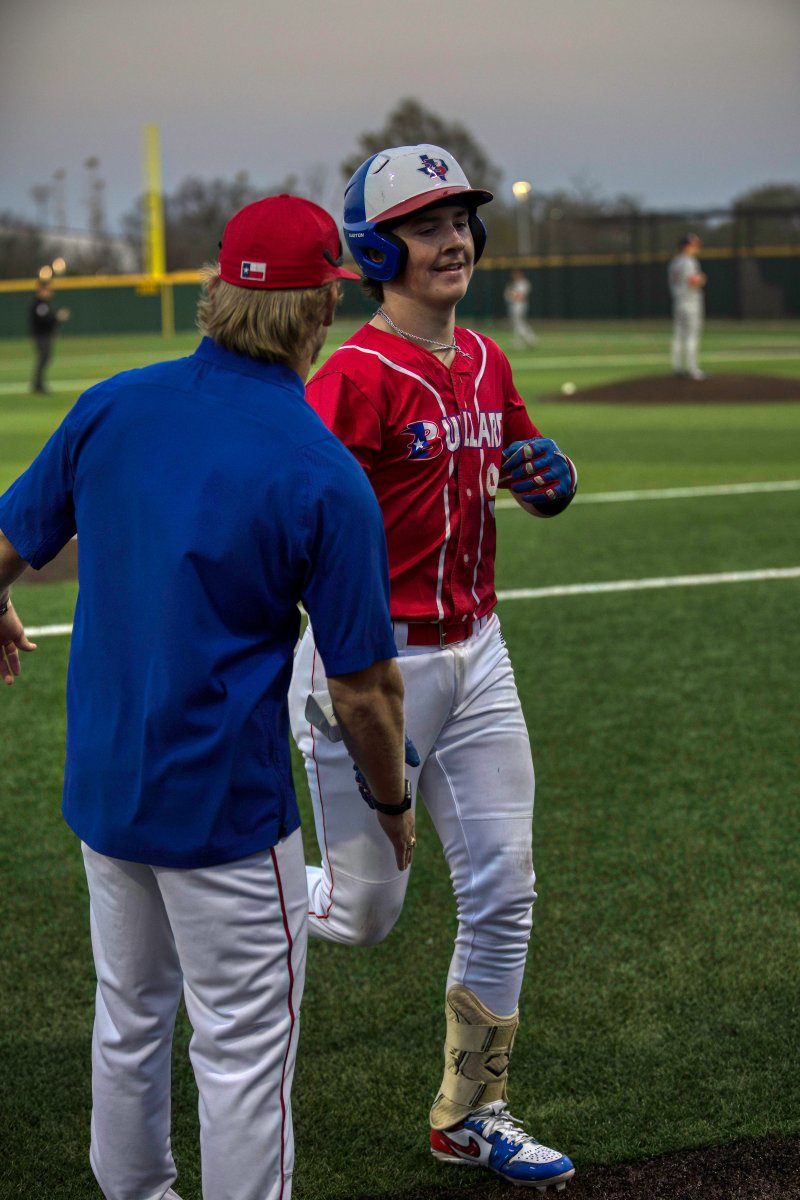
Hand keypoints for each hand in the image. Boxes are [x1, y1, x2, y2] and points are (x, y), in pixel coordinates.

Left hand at [0, 601, 37, 685]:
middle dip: (5, 671)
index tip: (17, 675)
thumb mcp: (17, 633)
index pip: (10, 654)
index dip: (14, 664)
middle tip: (10, 682)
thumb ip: (23, 643)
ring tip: (7, 679)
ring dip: (1, 669)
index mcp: (7, 638)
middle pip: (0, 659)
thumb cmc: (7, 618)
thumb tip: (33, 649)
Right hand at [353, 732, 419, 870]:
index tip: (411, 835)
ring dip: (406, 856)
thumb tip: (378, 766)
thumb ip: (384, 778)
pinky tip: (401, 868)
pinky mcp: (399, 839)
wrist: (392, 794)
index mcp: (405, 812)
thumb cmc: (390, 787)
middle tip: (411, 851)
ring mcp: (404, 832)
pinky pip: (401, 854)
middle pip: (410, 837)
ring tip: (405, 865)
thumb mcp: (387, 785)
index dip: (410, 830)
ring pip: (407, 848)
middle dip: (410, 845)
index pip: (409, 823)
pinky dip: (401, 861)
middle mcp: (407, 823)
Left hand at [500, 437, 573, 507]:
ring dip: (523, 486)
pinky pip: (548, 494)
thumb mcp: (529, 447)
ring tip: (515, 488)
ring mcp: (561, 471)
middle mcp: (556, 456)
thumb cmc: (538, 455)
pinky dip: (534, 497)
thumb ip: (515, 449)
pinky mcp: (564, 486)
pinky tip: (525, 497)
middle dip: (518, 473)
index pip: (528, 450)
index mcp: (546, 444)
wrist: (560, 467)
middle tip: (511, 477)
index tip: (505, 467)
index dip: (514, 459)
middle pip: (532, 467)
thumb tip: (502, 455)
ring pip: (538, 481)